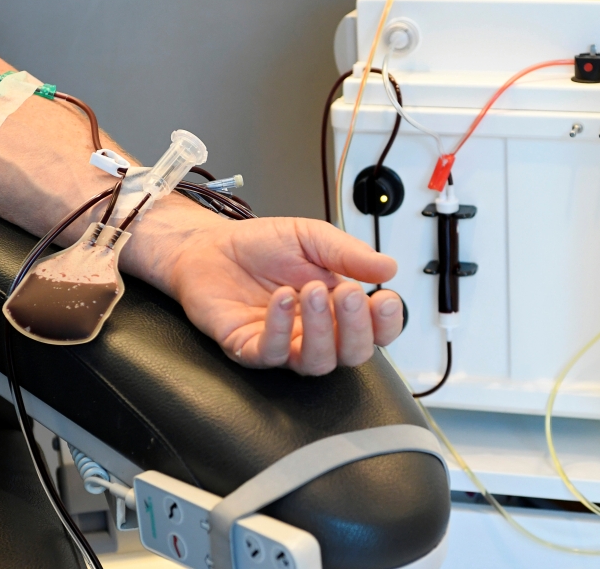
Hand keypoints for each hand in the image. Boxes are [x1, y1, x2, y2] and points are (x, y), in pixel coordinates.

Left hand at [169, 216, 403, 374]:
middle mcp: (314, 331)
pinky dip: (279, 328)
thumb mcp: (311, 237)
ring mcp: (283, 344)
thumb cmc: (261, 246)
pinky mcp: (249, 348)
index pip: (376, 332)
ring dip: (320, 330)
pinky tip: (281, 299)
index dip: (387, 323)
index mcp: (337, 307)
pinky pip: (272, 353)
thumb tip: (389, 266)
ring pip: (317, 362)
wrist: (210, 246)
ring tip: (310, 291)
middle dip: (356, 327)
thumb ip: (348, 252)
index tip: (386, 299)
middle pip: (352, 354)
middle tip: (347, 294)